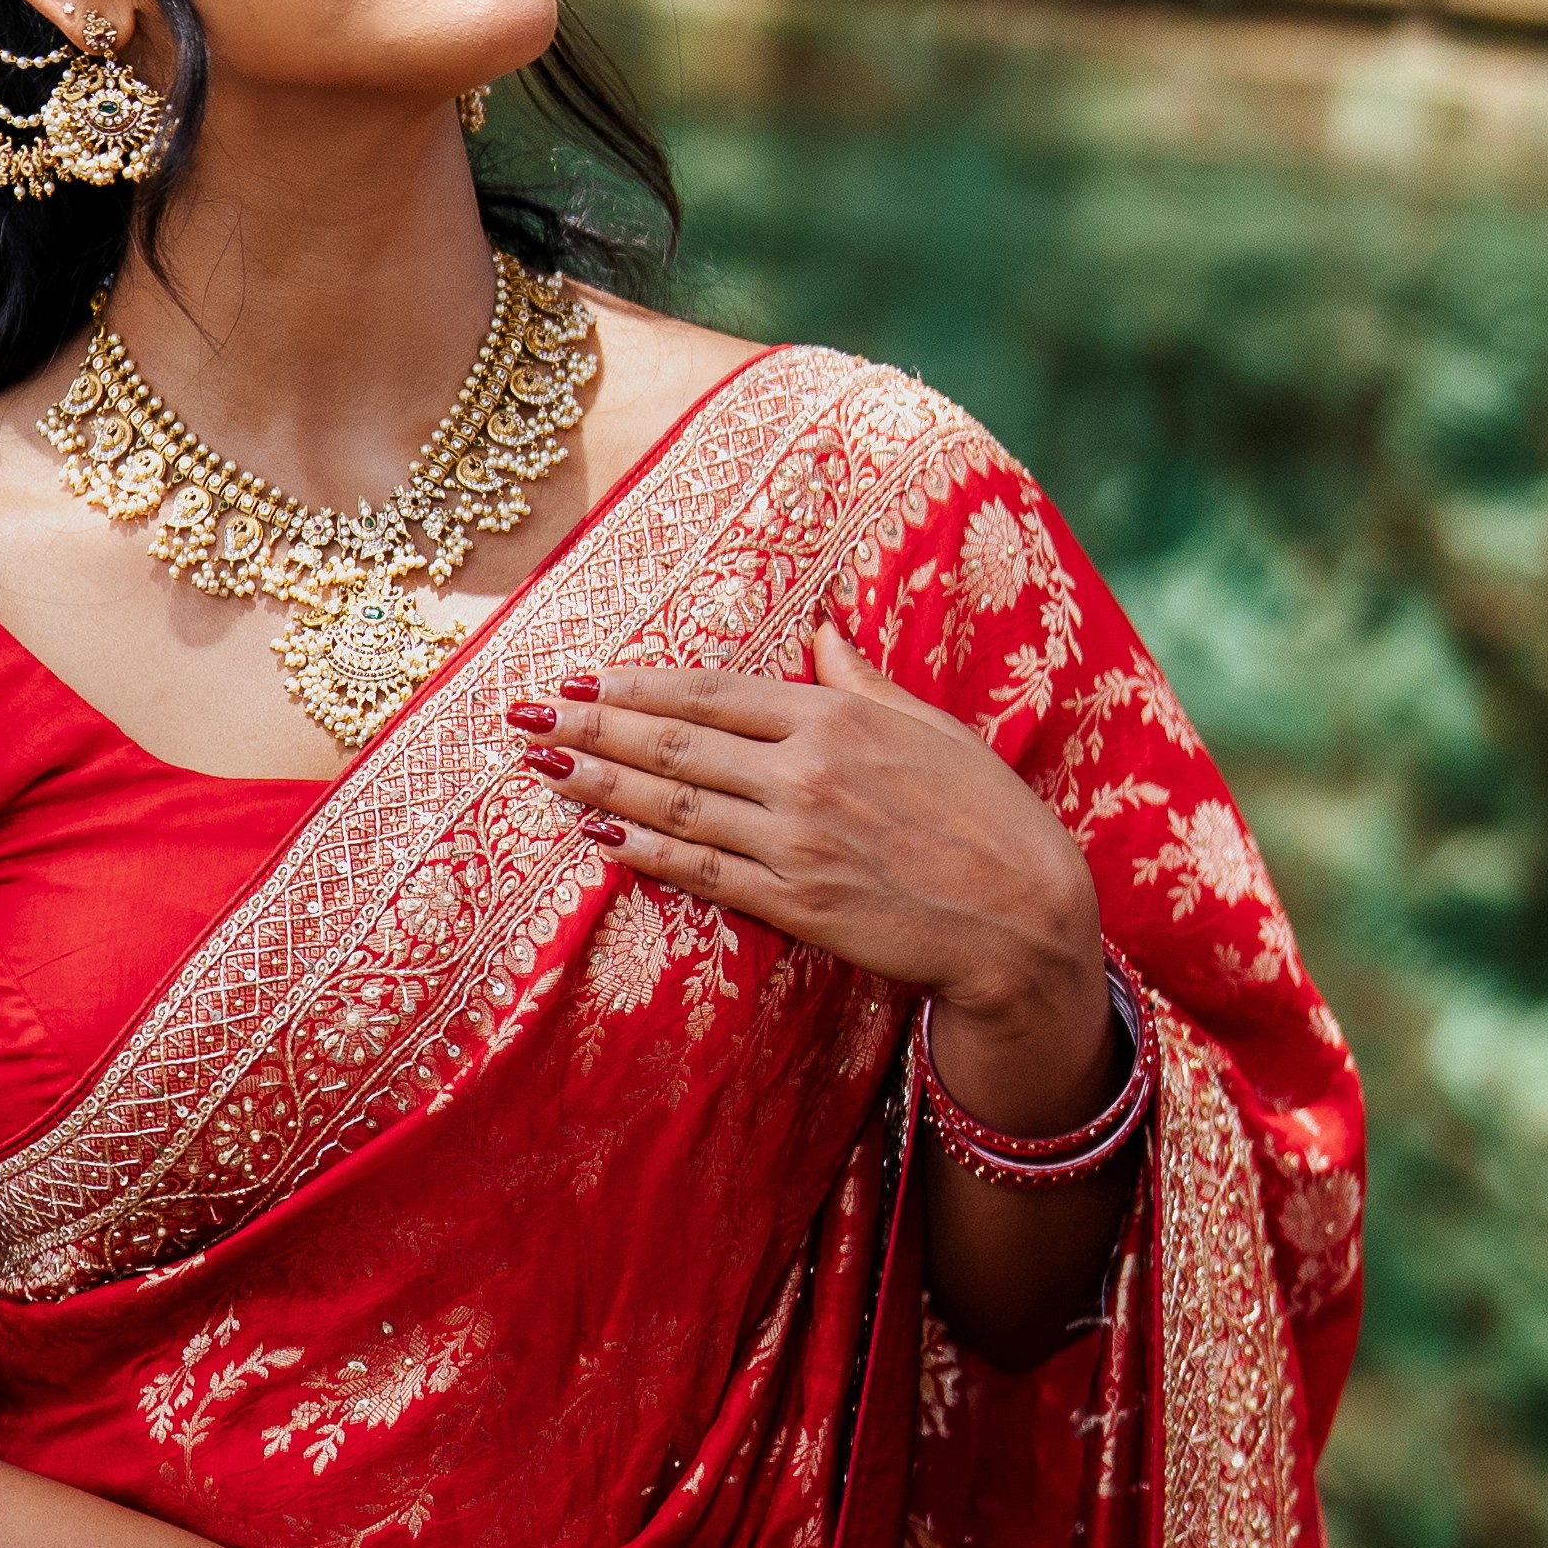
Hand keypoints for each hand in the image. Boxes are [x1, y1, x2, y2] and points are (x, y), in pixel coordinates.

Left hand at [507, 626, 1117, 1131]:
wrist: (1025, 919)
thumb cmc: (990, 818)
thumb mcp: (934, 729)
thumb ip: (864, 681)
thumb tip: (822, 628)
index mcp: (836, 717)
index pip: (711, 694)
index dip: (637, 688)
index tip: (580, 679)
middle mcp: (805, 771)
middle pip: (672, 745)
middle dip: (589, 729)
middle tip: (521, 716)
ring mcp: (795, 840)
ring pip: (673, 805)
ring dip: (597, 786)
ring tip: (540, 769)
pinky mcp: (794, 903)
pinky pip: (700, 871)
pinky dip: (643, 852)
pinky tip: (596, 837)